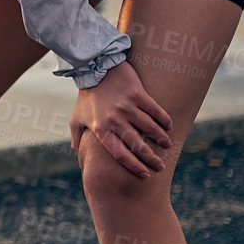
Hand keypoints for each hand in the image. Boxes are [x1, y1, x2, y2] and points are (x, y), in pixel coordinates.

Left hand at [68, 61, 173, 178]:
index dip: (133, 166)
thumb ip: (76, 137)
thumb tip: (75, 153)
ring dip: (161, 139)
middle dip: (151, 158)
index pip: (120, 153)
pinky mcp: (138, 94)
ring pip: (149, 128)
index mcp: (101, 129)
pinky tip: (168, 126)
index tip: (144, 175)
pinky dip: (163, 120)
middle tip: (160, 166)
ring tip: (167, 145)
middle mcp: (115, 120)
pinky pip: (155, 110)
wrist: (94, 68)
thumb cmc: (86, 96)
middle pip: (137, 145)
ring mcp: (127, 107)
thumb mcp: (76, 118)